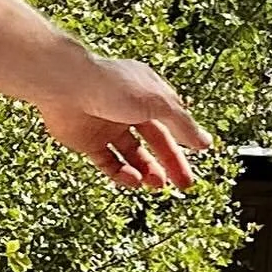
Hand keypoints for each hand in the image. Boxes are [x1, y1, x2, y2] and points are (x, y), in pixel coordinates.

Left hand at [36, 56, 213, 189]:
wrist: (66, 86)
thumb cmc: (114, 86)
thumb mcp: (159, 103)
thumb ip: (183, 124)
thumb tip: (206, 143)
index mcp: (147, 93)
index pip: (172, 121)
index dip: (185, 141)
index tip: (199, 158)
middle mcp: (128, 109)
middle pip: (155, 142)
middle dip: (170, 163)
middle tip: (184, 184)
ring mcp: (107, 126)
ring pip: (133, 156)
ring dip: (147, 171)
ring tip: (156, 183)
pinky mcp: (87, 142)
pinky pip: (109, 164)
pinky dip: (122, 174)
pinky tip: (133, 180)